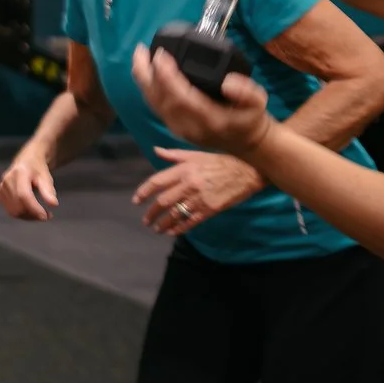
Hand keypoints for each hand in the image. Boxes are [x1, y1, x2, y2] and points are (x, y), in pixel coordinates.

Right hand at [0, 155, 58, 220]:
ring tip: (40, 213)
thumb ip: (48, 191)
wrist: (26, 161)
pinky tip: (31, 211)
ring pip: (13, 211)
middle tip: (47, 215)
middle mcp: (7, 179)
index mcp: (19, 172)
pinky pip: (10, 210)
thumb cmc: (38, 169)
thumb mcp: (46, 177)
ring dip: (28, 216)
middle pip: (17, 206)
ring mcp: (1, 187)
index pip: (24, 195)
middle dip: (33, 215)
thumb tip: (54, 204)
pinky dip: (22, 214)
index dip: (34, 208)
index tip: (45, 216)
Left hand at [130, 46, 273, 155]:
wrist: (247, 143)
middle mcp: (189, 126)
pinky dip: (147, 88)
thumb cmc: (250, 119)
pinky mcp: (174, 127)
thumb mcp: (259, 103)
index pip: (181, 96)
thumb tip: (227, 82)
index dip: (167, 75)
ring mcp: (179, 128)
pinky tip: (145, 73)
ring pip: (154, 103)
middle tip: (141, 50)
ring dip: (143, 79)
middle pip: (160, 99)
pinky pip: (155, 106)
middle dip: (147, 73)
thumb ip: (246, 92)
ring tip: (139, 56)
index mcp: (209, 119)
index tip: (160, 54)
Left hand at [134, 146, 263, 235]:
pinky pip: (192, 221)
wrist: (247, 171)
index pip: (157, 182)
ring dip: (164, 223)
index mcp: (184, 169)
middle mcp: (189, 184)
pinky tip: (173, 232)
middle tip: (146, 220)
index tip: (136, 200)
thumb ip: (174, 155)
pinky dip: (180, 228)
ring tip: (156, 229)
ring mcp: (200, 198)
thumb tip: (155, 150)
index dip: (144, 192)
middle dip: (152, 212)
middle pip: (163, 201)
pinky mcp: (211, 209)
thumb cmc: (220, 161)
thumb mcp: (196, 154)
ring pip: (176, 214)